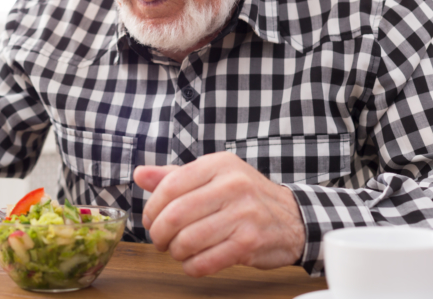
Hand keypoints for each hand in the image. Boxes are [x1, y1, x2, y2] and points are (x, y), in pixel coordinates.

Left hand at [134, 152, 304, 276]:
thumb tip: (140, 174)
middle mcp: (233, 186)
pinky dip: (192, 266)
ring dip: (175, 251)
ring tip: (177, 250)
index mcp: (219, 165)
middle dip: (159, 233)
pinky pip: (206, 261)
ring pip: (189, 240)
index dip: (153, 207)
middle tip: (160, 240)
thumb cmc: (245, 196)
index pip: (171, 185)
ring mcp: (243, 215)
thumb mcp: (213, 176)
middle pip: (176, 215)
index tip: (151, 220)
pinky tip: (193, 262)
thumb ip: (174, 176)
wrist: (293, 218)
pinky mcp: (250, 243)